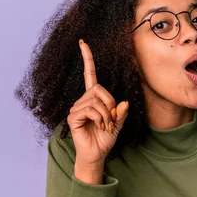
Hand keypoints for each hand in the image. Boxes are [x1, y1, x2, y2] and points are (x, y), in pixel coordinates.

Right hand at [67, 40, 128, 168]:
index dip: (87, 59)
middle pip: (99, 89)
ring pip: (96, 101)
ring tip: (105, 126)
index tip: (83, 42)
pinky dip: (99, 118)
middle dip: (110, 104)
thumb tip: (124, 102)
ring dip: (106, 115)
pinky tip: (99, 126)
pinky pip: (90, 110)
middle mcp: (83, 100)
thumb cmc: (105, 138)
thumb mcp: (118, 124)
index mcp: (94, 98)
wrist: (97, 154)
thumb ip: (121, 113)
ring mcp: (77, 108)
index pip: (89, 74)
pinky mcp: (73, 117)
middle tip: (111, 119)